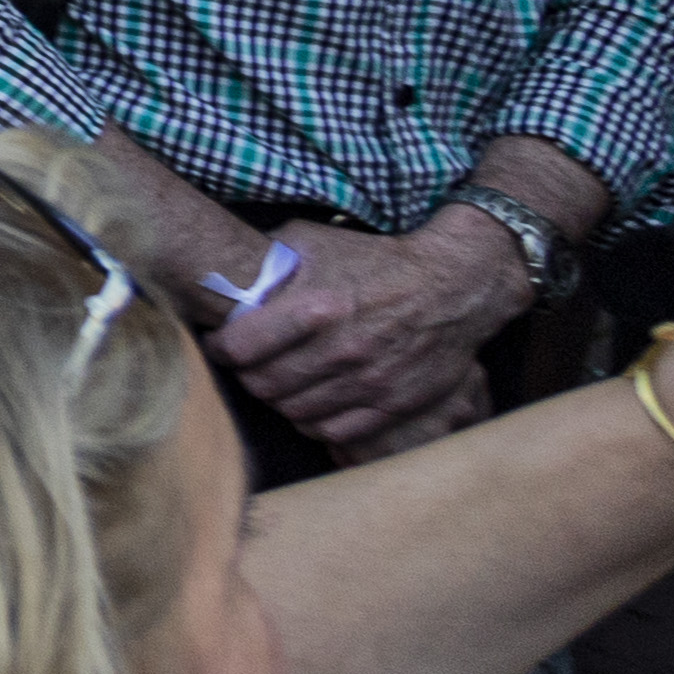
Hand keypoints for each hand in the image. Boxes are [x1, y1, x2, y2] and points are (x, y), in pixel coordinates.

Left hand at [208, 211, 532, 454]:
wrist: (454, 285)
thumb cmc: (376, 260)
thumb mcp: (315, 242)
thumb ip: (267, 260)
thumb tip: (222, 272)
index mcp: (318, 307)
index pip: (241, 347)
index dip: (220, 348)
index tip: (218, 343)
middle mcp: (343, 349)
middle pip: (264, 384)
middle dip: (246, 375)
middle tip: (246, 365)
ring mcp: (371, 381)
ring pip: (296, 411)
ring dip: (278, 400)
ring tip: (276, 381)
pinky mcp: (394, 403)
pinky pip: (335, 431)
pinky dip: (313, 421)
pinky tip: (308, 403)